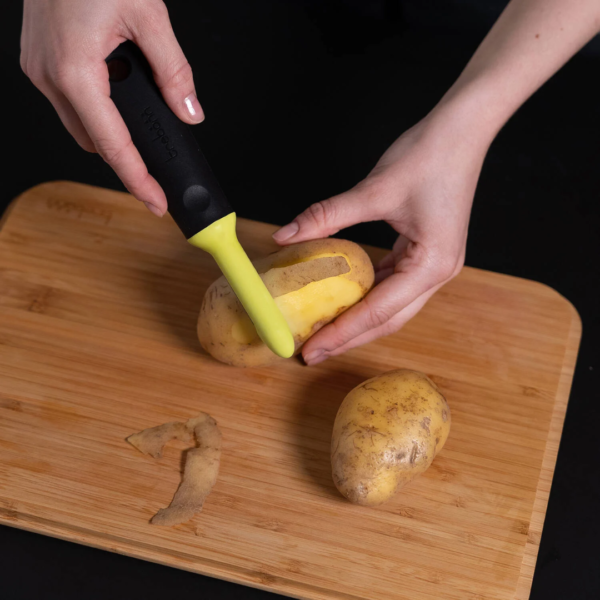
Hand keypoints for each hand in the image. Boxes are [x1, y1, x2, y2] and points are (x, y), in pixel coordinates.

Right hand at [20, 0, 202, 215]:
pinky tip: (115, 93)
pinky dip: (96, 108)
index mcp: (75, 69)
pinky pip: (69, 102)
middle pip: (95, 142)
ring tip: (140, 116)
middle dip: (126, 157)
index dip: (138, 180)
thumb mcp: (148, 15)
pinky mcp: (37, 60)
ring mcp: (38, 68)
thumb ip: (173, 71)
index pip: (114, 145)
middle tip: (155, 167)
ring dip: (110, 131)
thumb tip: (189, 112)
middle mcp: (49, 75)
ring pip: (80, 125)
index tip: (156, 202)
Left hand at [273, 113, 486, 364]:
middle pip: (388, 320)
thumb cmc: (428, 155)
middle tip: (313, 353)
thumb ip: (327, 216)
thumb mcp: (373, 190)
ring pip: (392, 307)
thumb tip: (285, 236)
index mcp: (431, 265)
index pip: (378, 311)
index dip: (342, 333)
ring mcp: (435, 265)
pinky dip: (369, 297)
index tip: (311, 350)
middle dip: (350, 338)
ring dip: (359, 321)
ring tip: (326, 333)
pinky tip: (346, 301)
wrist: (462, 129)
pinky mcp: (426, 254)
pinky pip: (394, 286)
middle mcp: (438, 273)